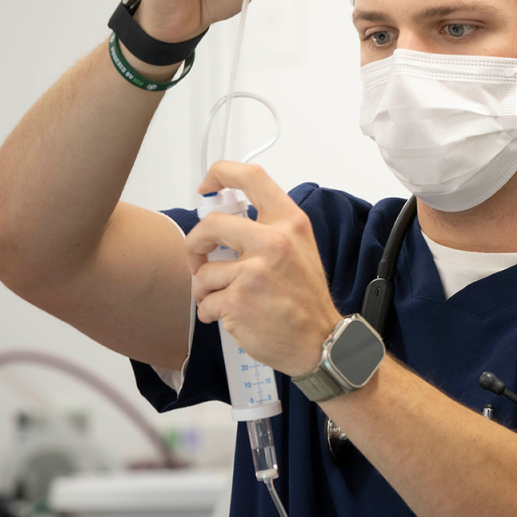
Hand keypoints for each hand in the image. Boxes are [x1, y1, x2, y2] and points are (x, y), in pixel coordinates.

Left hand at [185, 162, 340, 377]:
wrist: (321, 342)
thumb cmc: (306, 298)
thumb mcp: (299, 248)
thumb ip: (267, 229)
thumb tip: (223, 221)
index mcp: (290, 222)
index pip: (251, 177)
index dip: (220, 174)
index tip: (207, 186)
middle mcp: (274, 241)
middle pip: (210, 224)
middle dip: (195, 245)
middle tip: (199, 260)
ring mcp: (255, 271)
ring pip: (203, 272)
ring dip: (206, 289)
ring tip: (225, 299)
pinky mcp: (239, 300)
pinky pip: (206, 301)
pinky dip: (212, 312)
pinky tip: (231, 316)